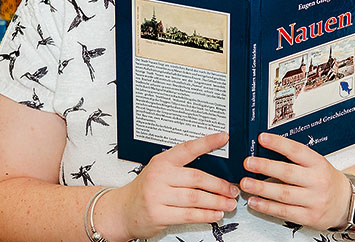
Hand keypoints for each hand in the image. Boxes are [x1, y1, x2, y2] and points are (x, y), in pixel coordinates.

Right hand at [109, 132, 239, 239]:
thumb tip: (216, 168)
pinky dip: (205, 215)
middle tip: (233, 189)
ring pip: (195, 198)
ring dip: (216, 202)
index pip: (187, 148)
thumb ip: (183, 167)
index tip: (224, 138)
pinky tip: (215, 214)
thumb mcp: (160, 171)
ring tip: (229, 203)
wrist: (122, 211)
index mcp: (162, 162)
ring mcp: (157, 196)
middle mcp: (159, 177)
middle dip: (219, 185)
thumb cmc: (146, 190)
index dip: (207, 142)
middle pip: (197, 178)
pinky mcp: (158, 214)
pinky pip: (188, 215)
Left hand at [240, 133, 350, 230]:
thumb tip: (268, 151)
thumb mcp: (318, 164)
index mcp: (318, 164)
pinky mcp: (308, 216)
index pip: (297, 151)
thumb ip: (297, 159)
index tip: (263, 139)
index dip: (279, 144)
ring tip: (246, 183)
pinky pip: (284, 211)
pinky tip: (255, 201)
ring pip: (283, 194)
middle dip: (265, 167)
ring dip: (261, 189)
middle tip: (249, 162)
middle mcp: (317, 181)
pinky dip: (267, 207)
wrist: (346, 203)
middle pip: (288, 173)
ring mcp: (313, 200)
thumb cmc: (328, 181)